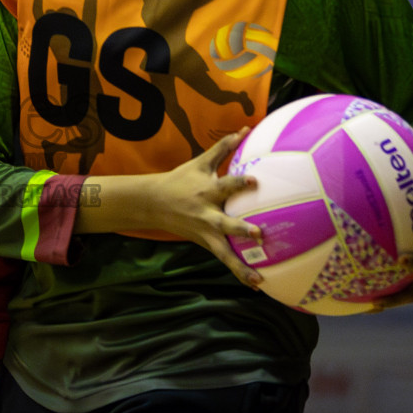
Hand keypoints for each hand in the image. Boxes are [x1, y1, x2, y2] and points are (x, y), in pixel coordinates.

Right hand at [150, 129, 263, 288]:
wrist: (154, 203)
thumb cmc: (181, 179)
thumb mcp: (201, 162)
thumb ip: (224, 147)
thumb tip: (246, 128)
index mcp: (208, 191)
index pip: (225, 185)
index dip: (239, 183)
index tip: (254, 182)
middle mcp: (208, 214)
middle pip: (225, 224)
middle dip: (240, 229)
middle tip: (259, 233)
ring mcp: (206, 232)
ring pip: (225, 251)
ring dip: (240, 265)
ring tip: (258, 278)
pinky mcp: (207, 244)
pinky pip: (225, 260)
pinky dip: (239, 272)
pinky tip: (257, 284)